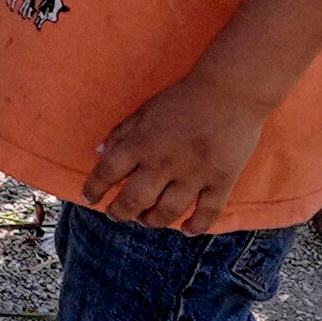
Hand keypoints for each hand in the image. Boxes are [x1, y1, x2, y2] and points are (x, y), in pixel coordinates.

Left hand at [82, 72, 267, 233]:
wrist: (231, 90)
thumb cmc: (184, 98)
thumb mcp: (145, 110)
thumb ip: (121, 133)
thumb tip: (97, 154)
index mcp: (142, 142)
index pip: (108, 173)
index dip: (94, 189)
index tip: (89, 198)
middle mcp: (164, 162)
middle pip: (134, 201)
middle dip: (120, 213)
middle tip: (117, 215)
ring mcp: (194, 174)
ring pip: (167, 212)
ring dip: (152, 221)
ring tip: (146, 220)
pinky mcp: (222, 180)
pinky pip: (208, 212)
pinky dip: (196, 226)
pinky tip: (186, 230)